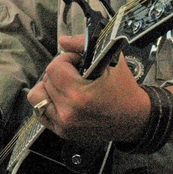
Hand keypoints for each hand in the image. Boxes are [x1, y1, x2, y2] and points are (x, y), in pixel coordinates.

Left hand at [26, 34, 148, 143]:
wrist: (134, 118)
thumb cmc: (124, 89)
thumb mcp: (110, 59)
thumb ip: (83, 44)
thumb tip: (63, 41)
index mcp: (79, 95)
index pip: (54, 68)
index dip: (65, 59)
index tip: (77, 61)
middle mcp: (68, 112)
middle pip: (46, 80)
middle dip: (60, 72)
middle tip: (76, 73)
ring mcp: (64, 125)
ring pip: (38, 96)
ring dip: (49, 86)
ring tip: (65, 85)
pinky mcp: (63, 132)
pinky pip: (41, 112)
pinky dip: (48, 102)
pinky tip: (62, 97)